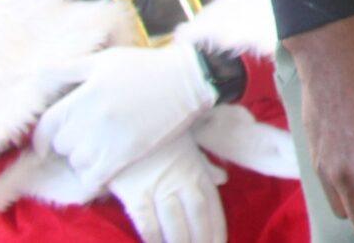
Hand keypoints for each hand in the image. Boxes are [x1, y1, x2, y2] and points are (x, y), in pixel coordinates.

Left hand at [36, 39, 218, 192]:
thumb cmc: (146, 67)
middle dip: (68, 143)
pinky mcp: (124, 155)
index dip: (41, 138)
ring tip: (96, 152)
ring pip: (76, 162)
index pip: (46, 126)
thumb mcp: (105, 60)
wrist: (188, 80)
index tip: (45, 144)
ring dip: (82, 160)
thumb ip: (69, 68)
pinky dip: (91, 180)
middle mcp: (90, 119)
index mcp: (83, 95)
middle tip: (83, 139)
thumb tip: (37, 74)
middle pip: (61, 145)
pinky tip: (100, 172)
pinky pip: (93, 179)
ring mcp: (106, 139)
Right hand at [106, 137, 226, 242]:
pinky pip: (146, 219)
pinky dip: (153, 236)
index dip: (216, 229)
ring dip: (179, 242)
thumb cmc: (161, 138)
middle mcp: (181, 180)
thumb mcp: (188, 148)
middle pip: (196, 215)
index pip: (212, 205)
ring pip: (174, 221)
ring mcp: (158, 186)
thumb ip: (206, 167)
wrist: (129, 122)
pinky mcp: (135, 191)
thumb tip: (224, 178)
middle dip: (200, 240)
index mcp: (197, 171)